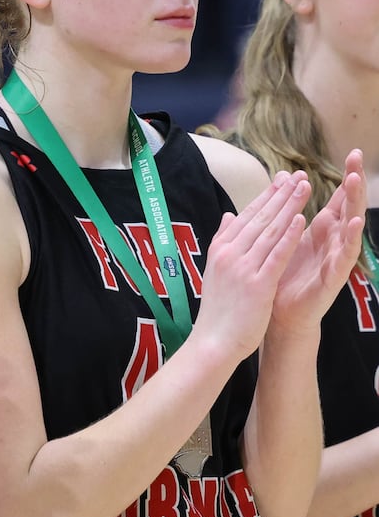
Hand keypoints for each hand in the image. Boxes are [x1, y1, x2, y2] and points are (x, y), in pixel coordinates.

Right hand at [194, 170, 310, 363]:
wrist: (213, 341)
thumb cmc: (218, 310)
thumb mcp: (215, 270)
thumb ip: (223, 241)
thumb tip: (229, 216)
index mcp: (220, 249)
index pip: (246, 216)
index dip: (266, 196)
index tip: (281, 179)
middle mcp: (229, 254)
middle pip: (259, 218)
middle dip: (280, 195)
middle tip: (297, 175)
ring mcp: (243, 268)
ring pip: (269, 231)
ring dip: (288, 207)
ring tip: (304, 188)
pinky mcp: (257, 284)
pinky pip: (276, 255)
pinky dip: (288, 236)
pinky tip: (301, 220)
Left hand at [271, 150, 365, 333]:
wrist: (278, 315)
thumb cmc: (282, 275)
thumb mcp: (283, 238)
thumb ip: (286, 213)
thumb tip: (282, 180)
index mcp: (321, 232)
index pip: (337, 199)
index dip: (346, 178)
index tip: (354, 152)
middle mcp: (333, 242)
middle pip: (347, 207)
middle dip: (354, 182)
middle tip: (359, 157)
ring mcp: (336, 259)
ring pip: (349, 227)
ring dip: (353, 203)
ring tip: (356, 181)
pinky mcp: (333, 278)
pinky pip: (344, 256)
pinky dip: (350, 239)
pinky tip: (355, 223)